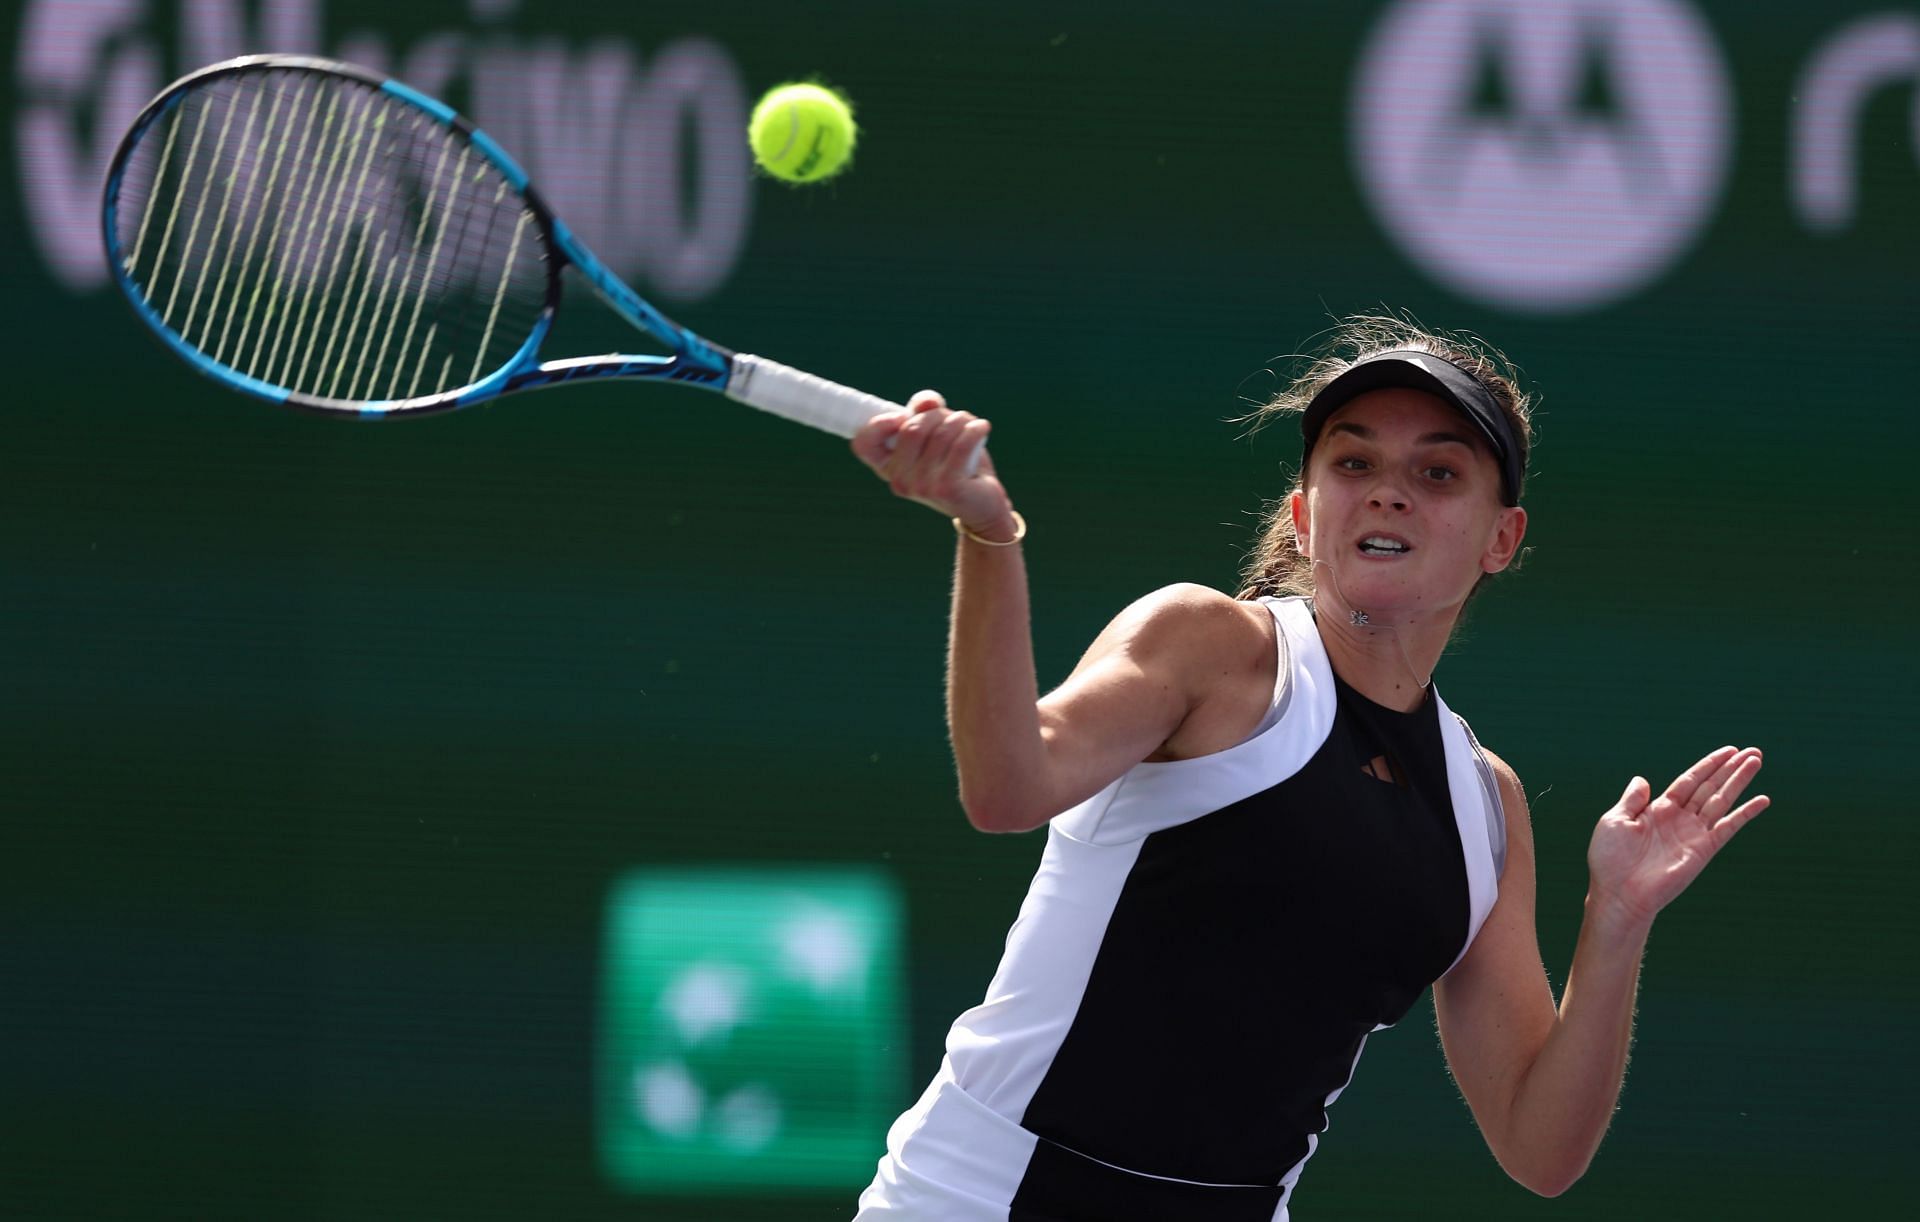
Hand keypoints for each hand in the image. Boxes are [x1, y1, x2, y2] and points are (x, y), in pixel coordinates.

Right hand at [851, 390, 1013, 536]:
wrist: (982, 506)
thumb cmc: (956, 465)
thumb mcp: (936, 435)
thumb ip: (925, 413)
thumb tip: (926, 403)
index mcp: (888, 469)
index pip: (863, 443)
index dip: (878, 424)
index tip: (902, 417)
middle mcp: (899, 481)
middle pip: (912, 428)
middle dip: (937, 415)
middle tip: (953, 419)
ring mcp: (921, 487)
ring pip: (941, 433)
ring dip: (961, 421)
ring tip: (971, 426)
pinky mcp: (947, 488)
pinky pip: (961, 444)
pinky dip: (975, 429)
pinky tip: (982, 427)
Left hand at [1586, 746, 1769, 927]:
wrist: (1619, 893)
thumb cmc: (1610, 860)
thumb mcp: (1615, 821)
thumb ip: (1632, 800)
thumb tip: (1641, 779)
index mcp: (1658, 810)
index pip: (1689, 781)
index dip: (1708, 765)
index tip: (1728, 750)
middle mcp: (1679, 819)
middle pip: (1710, 786)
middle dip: (1730, 768)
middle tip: (1753, 751)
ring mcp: (1693, 834)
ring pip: (1721, 800)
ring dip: (1739, 781)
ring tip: (1757, 761)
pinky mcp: (1703, 850)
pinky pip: (1729, 827)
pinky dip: (1746, 813)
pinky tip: (1762, 799)